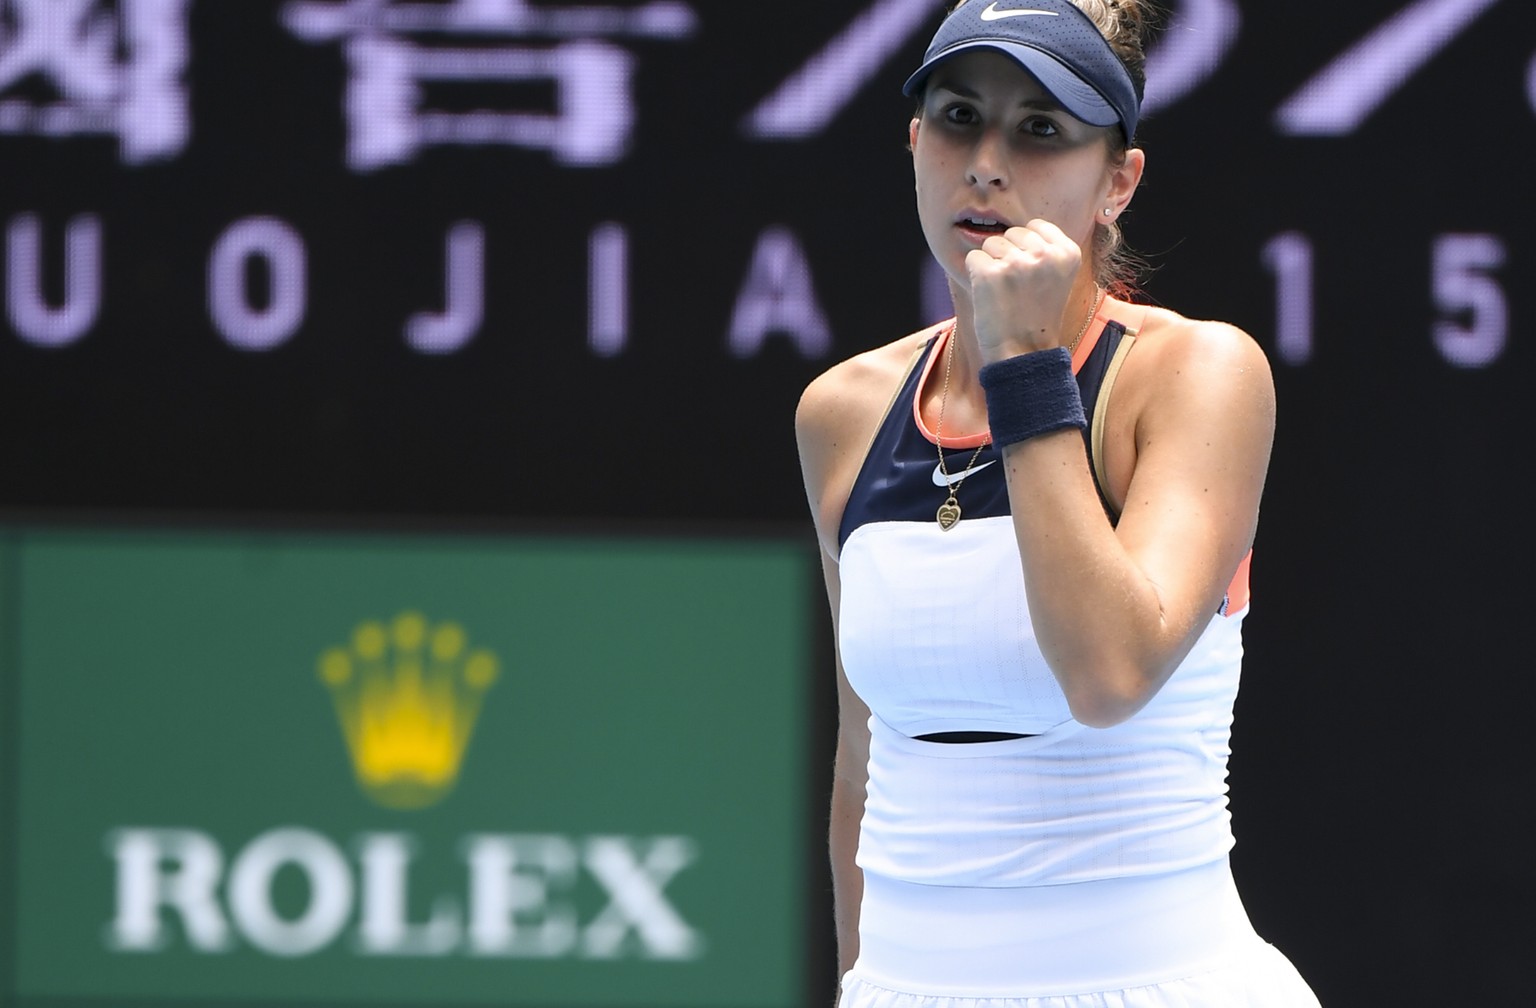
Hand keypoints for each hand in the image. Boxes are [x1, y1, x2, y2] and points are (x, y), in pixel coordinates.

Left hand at [964, 219, 1082, 361]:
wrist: (1024, 354)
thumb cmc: (1035, 316)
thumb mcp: (1056, 277)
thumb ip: (1044, 249)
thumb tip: (1018, 227)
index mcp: (1068, 251)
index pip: (1035, 225)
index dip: (1025, 248)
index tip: (1029, 277)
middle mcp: (1045, 253)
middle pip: (1011, 233)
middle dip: (1007, 255)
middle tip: (1016, 288)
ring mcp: (1017, 262)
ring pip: (990, 244)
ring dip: (991, 266)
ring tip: (1004, 293)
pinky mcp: (990, 273)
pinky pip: (973, 258)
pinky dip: (975, 276)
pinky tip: (989, 296)